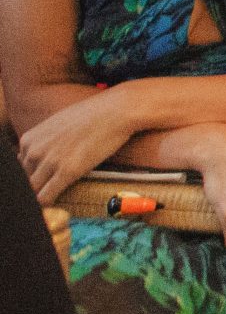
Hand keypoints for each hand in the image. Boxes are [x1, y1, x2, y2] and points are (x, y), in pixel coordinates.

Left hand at [17, 85, 139, 202]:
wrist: (116, 111)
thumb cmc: (91, 115)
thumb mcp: (57, 123)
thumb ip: (42, 141)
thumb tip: (37, 157)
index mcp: (29, 139)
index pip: (20, 168)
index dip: (32, 175)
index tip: (44, 179)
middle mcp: (35, 150)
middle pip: (25, 180)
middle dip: (36, 186)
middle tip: (52, 187)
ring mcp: (50, 161)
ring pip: (33, 190)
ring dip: (42, 195)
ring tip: (55, 195)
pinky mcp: (68, 171)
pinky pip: (46, 196)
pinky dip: (48, 202)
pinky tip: (56, 201)